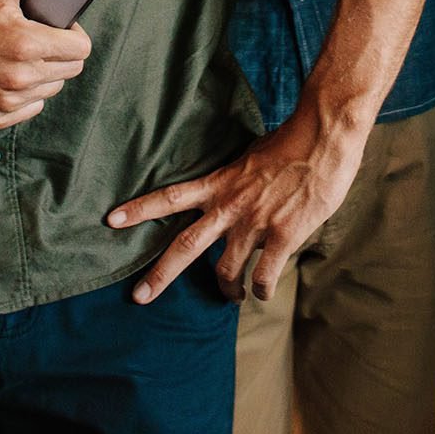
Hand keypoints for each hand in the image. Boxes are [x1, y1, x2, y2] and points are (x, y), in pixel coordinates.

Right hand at [0, 0, 93, 130]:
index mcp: (25, 45)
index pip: (81, 50)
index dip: (73, 34)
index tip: (58, 27)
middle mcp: (18, 78)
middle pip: (70, 71)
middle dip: (60, 52)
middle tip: (37, 38)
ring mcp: (5, 102)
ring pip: (50, 90)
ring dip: (43, 74)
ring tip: (19, 56)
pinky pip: (28, 109)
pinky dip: (24, 95)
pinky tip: (6, 75)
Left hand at [106, 105, 365, 303]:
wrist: (323, 136)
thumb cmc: (292, 142)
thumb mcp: (251, 158)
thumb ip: (238, 180)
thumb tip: (236, 192)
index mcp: (220, 184)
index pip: (170, 197)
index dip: (140, 210)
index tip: (111, 220)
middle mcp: (230, 207)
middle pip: (186, 247)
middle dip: (159, 275)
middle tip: (138, 297)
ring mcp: (255, 224)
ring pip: (226, 271)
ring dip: (226, 290)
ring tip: (231, 296)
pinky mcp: (283, 236)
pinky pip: (264, 277)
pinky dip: (260, 290)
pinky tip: (262, 292)